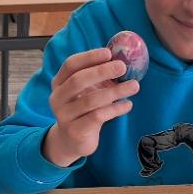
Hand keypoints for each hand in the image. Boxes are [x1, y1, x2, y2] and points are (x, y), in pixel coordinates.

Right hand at [42, 47, 138, 167]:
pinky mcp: (75, 131)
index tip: (109, 52)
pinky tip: (128, 104)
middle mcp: (57, 97)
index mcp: (59, 82)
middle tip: (123, 66)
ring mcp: (64, 115)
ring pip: (90, 100)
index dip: (89, 57)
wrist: (72, 141)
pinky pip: (97, 117)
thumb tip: (122, 60)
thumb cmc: (83, 110)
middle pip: (78, 80)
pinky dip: (115, 109)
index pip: (70, 64)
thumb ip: (98, 77)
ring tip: (134, 86)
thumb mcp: (87, 91)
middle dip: (102, 71)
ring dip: (115, 91)